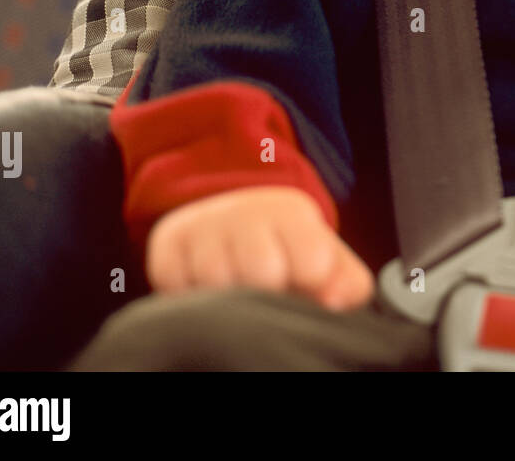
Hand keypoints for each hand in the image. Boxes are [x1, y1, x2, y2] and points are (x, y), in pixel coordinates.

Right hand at [145, 186, 374, 310]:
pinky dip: (193, 301)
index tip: (306, 281)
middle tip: (269, 289)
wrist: (233, 222)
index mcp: (291, 213)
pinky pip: (177, 292)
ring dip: (229, 302)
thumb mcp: (328, 261)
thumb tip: (332, 302)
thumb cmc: (288, 253)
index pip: (312, 262)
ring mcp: (202, 226)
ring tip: (238, 291)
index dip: (311, 283)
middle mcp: (243, 211)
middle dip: (269, 294)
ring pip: (217, 287)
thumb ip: (348, 283)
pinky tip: (207, 290)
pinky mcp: (166, 245)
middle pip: (262, 275)